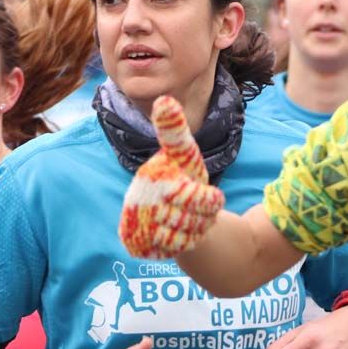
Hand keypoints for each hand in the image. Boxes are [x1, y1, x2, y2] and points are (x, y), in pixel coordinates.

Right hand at [120, 96, 223, 257]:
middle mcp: (137, 199)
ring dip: (194, 232)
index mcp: (149, 176)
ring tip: (192, 222)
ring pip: (181, 236)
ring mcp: (135, 222)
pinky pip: (171, 249)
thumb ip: (174, 131)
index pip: (189, 195)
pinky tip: (181, 236)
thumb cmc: (183, 180)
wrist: (174, 216)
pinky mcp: (134, 242)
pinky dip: (183, 246)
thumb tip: (163, 99)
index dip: (206, 201)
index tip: (213, 199)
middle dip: (202, 217)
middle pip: (188, 217)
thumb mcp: (184, 155)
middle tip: (201, 212)